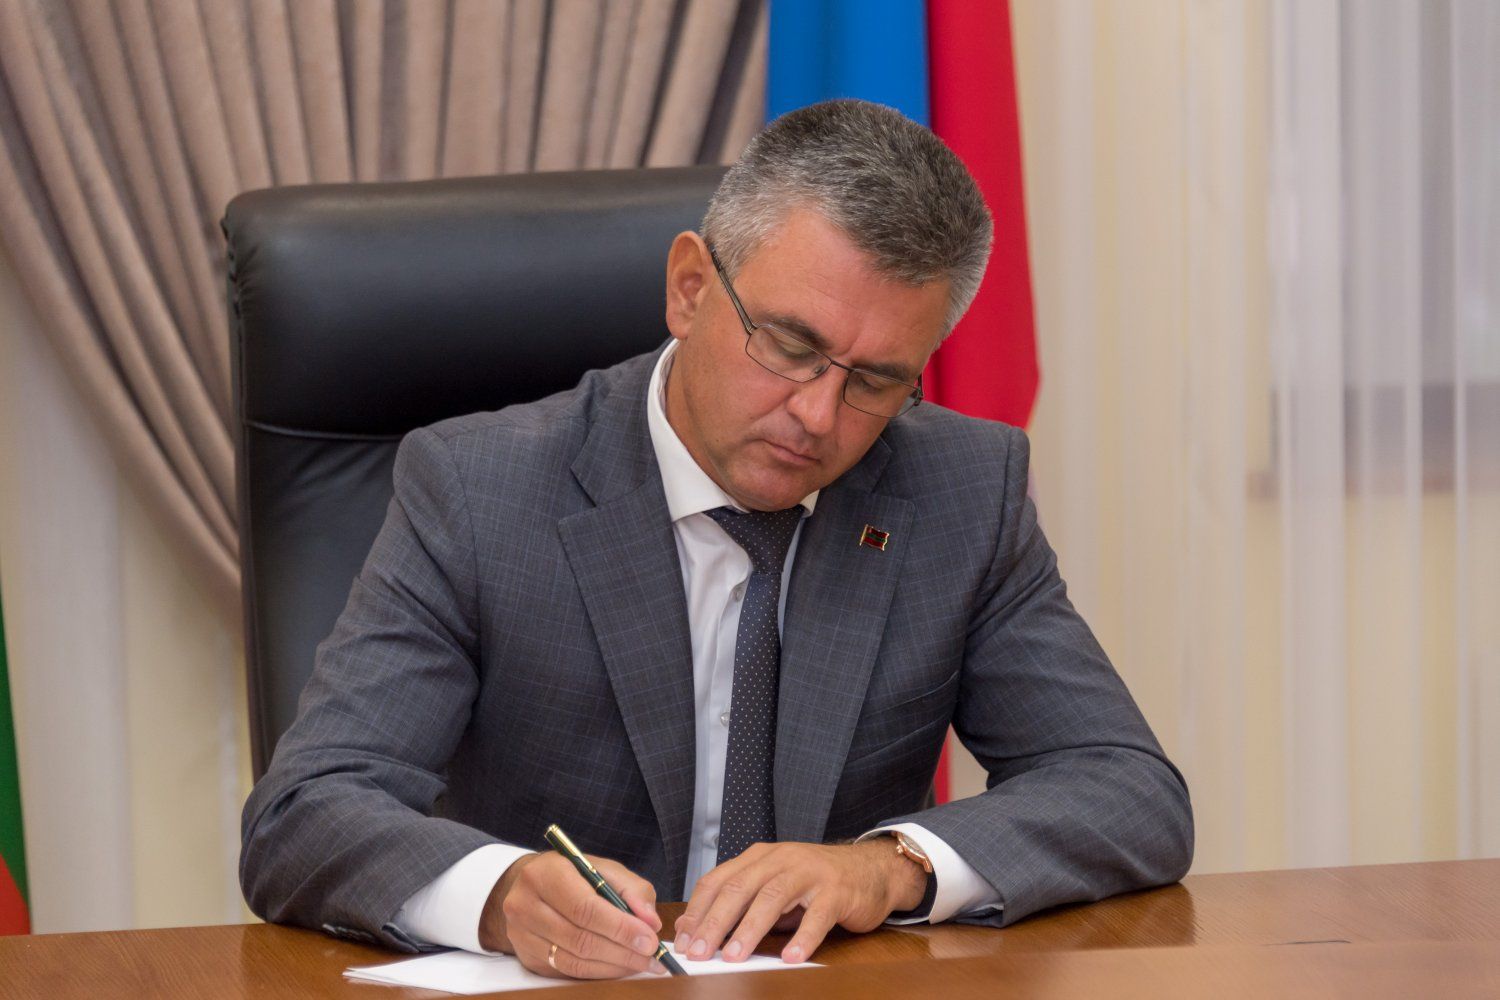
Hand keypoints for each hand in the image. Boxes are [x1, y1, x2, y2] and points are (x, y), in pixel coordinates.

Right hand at [478, 851, 665, 978]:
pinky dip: (598, 972)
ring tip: (641, 963)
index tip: (650, 939)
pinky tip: (618, 967)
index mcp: (544, 874)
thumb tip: (650, 922)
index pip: (584, 908)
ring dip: (613, 966)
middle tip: (652, 956)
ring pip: (573, 961)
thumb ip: (632, 890)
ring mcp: (520, 934)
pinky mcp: (526, 956)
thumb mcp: (603, 869)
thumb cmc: (572, 875)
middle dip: (622, 951)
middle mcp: (525, 904)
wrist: (531, 886)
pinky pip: (567, 971)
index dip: (620, 927)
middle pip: (579, 939)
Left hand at [673, 839, 927, 964]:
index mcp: (760, 857)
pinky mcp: (837, 891)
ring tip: (734, 957)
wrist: (870, 870)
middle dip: (715, 922)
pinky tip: (791, 958)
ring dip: (750, 930)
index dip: (698, 909)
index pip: (719, 880)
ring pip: (772, 898)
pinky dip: (802, 938)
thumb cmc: (815, 883)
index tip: (683, 939)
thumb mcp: (773, 887)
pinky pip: (817, 916)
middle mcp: (782, 859)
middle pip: (740, 888)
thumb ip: (740, 905)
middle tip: (699, 952)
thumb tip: (697, 930)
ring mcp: (810, 873)